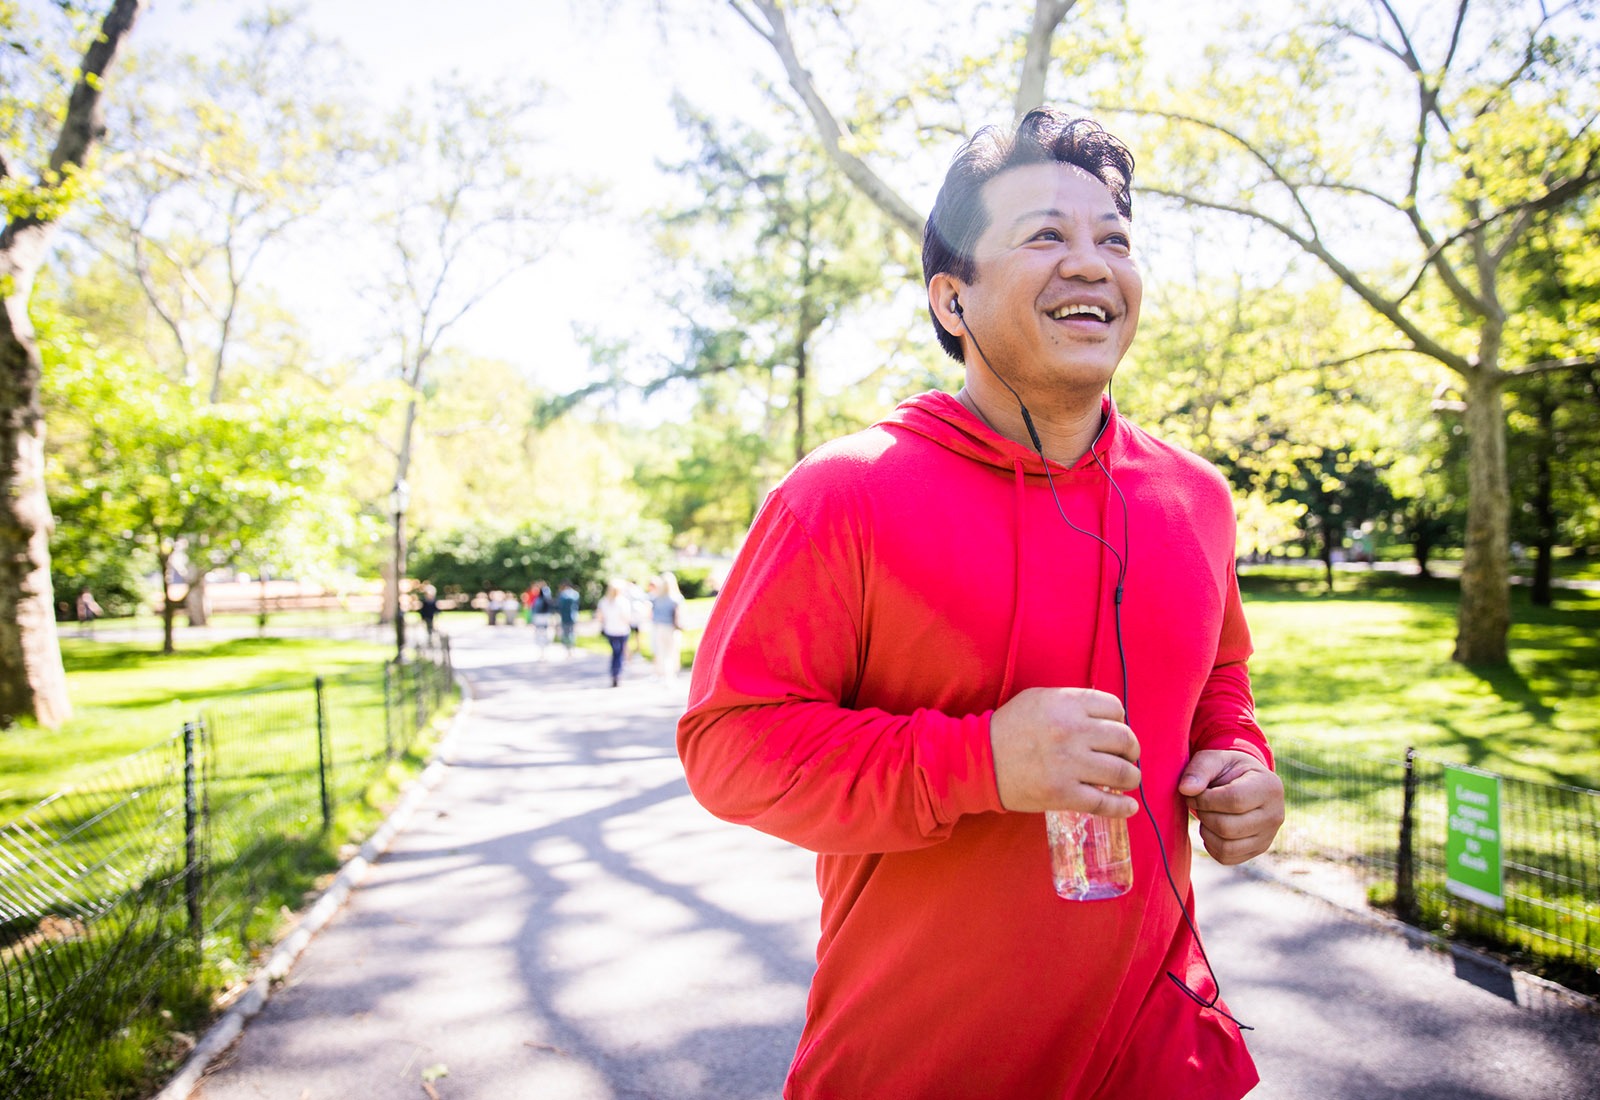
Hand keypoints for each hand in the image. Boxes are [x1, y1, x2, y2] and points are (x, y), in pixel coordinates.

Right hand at [990, 687, 1140, 815]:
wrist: (979, 759)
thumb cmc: (1009, 727)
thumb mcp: (1040, 698)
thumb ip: (1073, 702)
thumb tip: (1107, 717)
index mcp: (1067, 703)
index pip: (1115, 709)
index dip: (1120, 721)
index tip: (1115, 732)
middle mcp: (1072, 731)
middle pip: (1124, 739)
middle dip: (1131, 750)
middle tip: (1126, 757)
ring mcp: (1069, 764)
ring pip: (1121, 772)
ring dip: (1131, 777)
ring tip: (1127, 780)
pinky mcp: (1063, 794)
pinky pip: (1104, 803)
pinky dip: (1122, 808)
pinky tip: (1129, 808)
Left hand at [1178, 750, 1284, 864]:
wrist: (1246, 783)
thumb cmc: (1229, 770)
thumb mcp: (1215, 759)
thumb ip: (1199, 770)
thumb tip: (1185, 789)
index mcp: (1269, 787)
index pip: (1234, 800)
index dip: (1205, 800)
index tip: (1193, 793)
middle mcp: (1275, 815)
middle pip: (1228, 827)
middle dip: (1204, 815)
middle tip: (1198, 804)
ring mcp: (1268, 836)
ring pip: (1227, 847)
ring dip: (1206, 831)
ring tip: (1205, 815)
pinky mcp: (1257, 850)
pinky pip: (1226, 857)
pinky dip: (1211, 844)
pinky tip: (1211, 827)